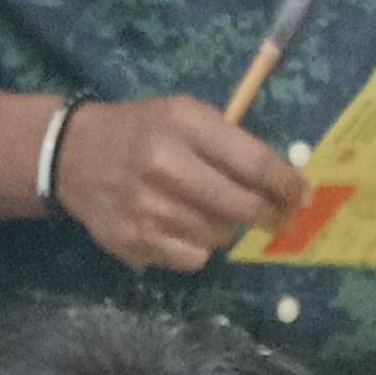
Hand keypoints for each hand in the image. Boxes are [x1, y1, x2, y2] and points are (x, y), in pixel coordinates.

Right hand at [54, 98, 306, 271]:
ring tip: (211, 213)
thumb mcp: (183, 115)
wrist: (73, 156)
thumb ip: (229, 143)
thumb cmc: (142, 132)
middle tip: (279, 218)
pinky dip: (199, 248)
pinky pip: (193, 259)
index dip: (285, 183)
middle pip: (240, 205)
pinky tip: (182, 228)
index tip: (302, 196)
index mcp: (182, 125)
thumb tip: (282, 185)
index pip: (252, 161)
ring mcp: (148, 209)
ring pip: (219, 237)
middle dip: (268, 214)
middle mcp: (164, 165)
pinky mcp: (136, 242)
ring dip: (226, 229)